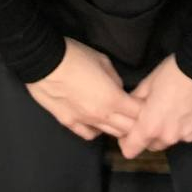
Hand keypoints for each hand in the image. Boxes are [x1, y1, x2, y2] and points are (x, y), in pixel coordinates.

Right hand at [26, 37, 141, 141]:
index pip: (138, 114)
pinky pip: (89, 134)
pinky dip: (97, 131)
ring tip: (118, 119)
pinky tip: (97, 122)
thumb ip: (115, 79)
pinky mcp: (68, 123)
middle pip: (127, 129)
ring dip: (117, 128)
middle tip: (136, 114)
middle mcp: (101, 115)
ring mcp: (84, 122)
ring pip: (109, 134)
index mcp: (113, 98)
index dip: (145, 110)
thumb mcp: (103, 61)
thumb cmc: (75, 56)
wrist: (44, 62)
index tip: (146, 105)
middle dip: (135, 122)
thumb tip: (117, 88)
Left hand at [118, 55, 191, 159]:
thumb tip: (129, 108)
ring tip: (182, 107)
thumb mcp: (148, 82)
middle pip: (155, 145)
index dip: (128, 142)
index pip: (130, 149)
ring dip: (176, 129)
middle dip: (154, 133)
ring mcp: (190, 137)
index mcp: (150, 125)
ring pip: (177, 139)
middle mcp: (169, 137)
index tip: (131, 134)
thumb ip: (136, 100)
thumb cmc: (174, 71)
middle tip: (160, 113)